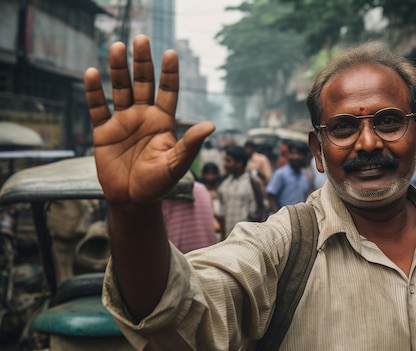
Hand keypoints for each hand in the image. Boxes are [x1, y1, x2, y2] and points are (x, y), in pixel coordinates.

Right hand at [84, 35, 214, 203]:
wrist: (133, 201)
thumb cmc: (159, 184)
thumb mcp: (176, 164)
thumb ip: (190, 144)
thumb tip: (211, 125)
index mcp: (163, 122)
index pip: (167, 92)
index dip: (169, 73)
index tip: (171, 53)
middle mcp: (143, 117)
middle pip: (143, 83)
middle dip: (142, 62)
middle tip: (141, 40)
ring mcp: (123, 122)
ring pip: (120, 89)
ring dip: (118, 69)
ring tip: (117, 47)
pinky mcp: (103, 132)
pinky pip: (97, 108)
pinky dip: (93, 92)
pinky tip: (91, 73)